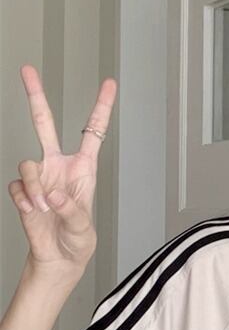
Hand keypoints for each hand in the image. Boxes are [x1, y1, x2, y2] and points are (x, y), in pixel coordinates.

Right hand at [9, 65, 115, 271]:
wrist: (57, 259)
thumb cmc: (77, 242)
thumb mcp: (84, 229)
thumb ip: (71, 211)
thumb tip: (53, 195)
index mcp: (84, 169)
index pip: (93, 131)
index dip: (101, 107)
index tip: (110, 84)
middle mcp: (59, 166)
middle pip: (44, 124)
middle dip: (35, 96)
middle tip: (27, 70)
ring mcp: (39, 177)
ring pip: (27, 164)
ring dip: (36, 188)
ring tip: (44, 209)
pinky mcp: (23, 190)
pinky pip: (17, 186)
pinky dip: (25, 201)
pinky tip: (34, 212)